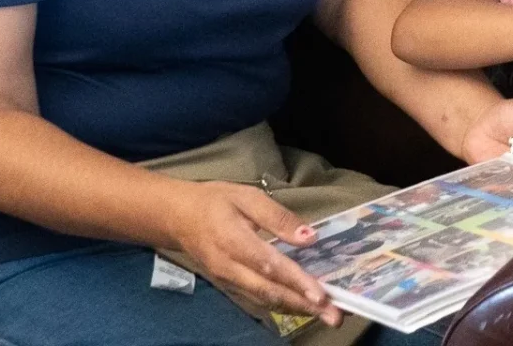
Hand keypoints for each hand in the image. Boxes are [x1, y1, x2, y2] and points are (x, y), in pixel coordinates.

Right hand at [165, 181, 339, 324]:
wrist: (178, 217)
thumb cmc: (215, 202)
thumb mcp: (246, 197)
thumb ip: (278, 217)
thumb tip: (309, 237)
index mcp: (234, 240)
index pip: (269, 265)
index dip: (296, 281)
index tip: (321, 294)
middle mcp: (230, 267)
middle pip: (270, 291)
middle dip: (304, 305)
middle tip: (335, 316)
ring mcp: (229, 281)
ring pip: (265, 300)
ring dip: (298, 309)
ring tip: (327, 315)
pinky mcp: (230, 286)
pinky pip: (259, 299)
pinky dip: (284, 306)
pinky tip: (304, 307)